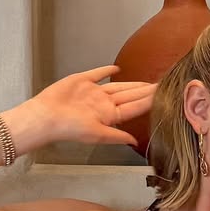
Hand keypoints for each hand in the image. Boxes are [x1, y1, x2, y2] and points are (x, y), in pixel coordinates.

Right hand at [33, 65, 157, 147]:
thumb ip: (117, 136)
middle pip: (129, 96)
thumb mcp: (97, 135)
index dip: (148, 101)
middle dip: (145, 91)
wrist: (46, 116)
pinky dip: (106, 70)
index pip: (133, 108)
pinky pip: (97, 74)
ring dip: (132, 83)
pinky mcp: (81, 80)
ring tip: (147, 81)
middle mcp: (103, 104)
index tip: (163, 96)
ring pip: (118, 86)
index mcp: (109, 116)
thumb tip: (135, 142)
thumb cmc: (70, 128)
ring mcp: (93, 92)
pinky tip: (117, 68)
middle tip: (162, 84)